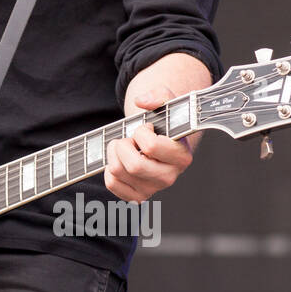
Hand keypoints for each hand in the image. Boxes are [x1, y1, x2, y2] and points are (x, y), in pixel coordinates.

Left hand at [104, 85, 193, 203]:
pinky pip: (112, 184)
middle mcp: (170, 177)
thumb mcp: (166, 104)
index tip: (146, 128)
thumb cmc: (162, 123)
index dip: (141, 133)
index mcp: (182, 156)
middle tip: (128, 139)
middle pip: (134, 165)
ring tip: (124, 147)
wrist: (158, 141)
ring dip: (113, 154)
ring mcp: (153, 189)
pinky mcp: (138, 196)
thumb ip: (159, 95)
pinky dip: (108, 170)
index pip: (151, 147)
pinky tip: (119, 161)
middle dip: (123, 145)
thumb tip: (142, 101)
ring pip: (118, 172)